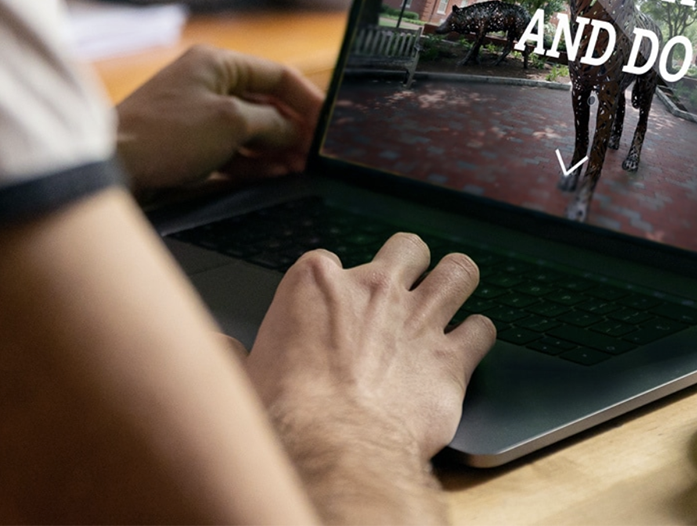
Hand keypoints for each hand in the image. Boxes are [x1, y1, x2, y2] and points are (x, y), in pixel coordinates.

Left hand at [113, 45, 323, 195]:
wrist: (114, 163)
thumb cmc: (167, 134)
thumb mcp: (231, 123)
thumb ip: (271, 124)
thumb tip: (295, 132)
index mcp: (218, 63)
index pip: (277, 75)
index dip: (308, 100)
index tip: (328, 126)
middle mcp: (208, 83)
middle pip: (265, 104)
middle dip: (293, 129)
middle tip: (317, 155)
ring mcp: (197, 114)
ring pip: (250, 130)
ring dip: (276, 149)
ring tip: (300, 170)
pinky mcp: (188, 143)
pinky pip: (231, 150)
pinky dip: (253, 162)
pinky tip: (274, 176)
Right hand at [244, 233, 495, 522]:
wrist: (332, 447)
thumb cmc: (285, 414)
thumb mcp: (243, 374)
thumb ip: (232, 352)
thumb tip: (214, 346)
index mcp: (316, 282)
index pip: (331, 261)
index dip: (336, 286)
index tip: (333, 310)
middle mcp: (374, 289)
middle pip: (408, 248)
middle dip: (410, 262)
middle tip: (406, 284)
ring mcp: (418, 319)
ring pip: (458, 272)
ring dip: (457, 280)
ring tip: (454, 290)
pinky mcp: (451, 359)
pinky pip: (482, 329)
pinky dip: (478, 335)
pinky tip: (470, 343)